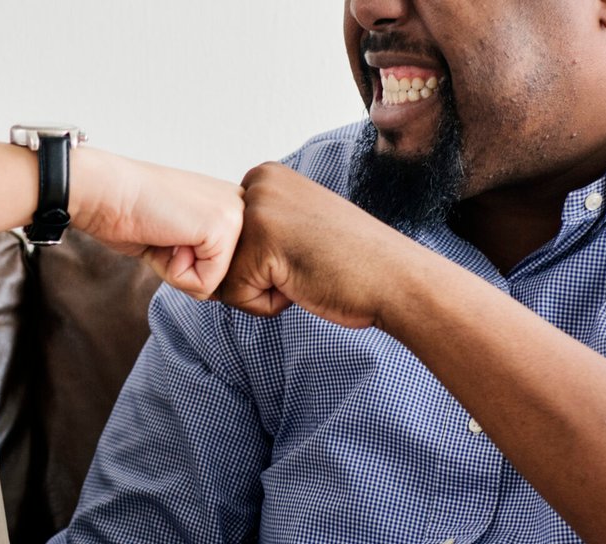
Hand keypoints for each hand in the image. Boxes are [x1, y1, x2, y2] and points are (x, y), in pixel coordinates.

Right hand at [69, 149, 243, 299]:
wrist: (105, 191)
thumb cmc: (131, 212)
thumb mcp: (179, 235)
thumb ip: (204, 255)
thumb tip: (216, 291)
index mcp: (230, 204)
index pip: (223, 265)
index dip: (186, 263)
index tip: (165, 232)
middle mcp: (240, 205)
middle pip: (222, 276)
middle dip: (185, 269)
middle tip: (162, 234)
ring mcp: (236, 215)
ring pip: (215, 283)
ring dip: (178, 270)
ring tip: (163, 234)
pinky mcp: (223, 228)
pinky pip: (204, 284)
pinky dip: (174, 273)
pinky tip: (164, 238)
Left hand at [217, 162, 421, 327]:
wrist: (395, 279)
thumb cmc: (351, 261)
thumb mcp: (295, 225)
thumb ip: (257, 227)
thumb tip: (210, 255)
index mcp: (266, 175)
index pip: (226, 237)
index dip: (262, 260)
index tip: (304, 250)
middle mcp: (258, 182)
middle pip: (221, 255)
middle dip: (257, 275)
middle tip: (306, 263)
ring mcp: (258, 210)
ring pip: (224, 276)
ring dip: (262, 290)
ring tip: (305, 272)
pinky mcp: (260, 244)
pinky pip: (235, 296)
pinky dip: (267, 305)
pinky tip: (303, 283)